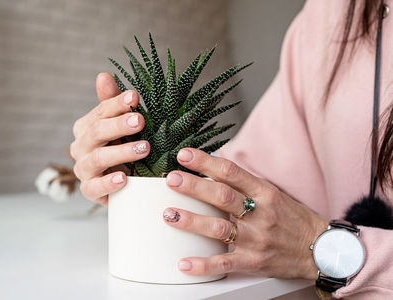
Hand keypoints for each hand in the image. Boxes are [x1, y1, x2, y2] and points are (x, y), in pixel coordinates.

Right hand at [70, 73, 149, 204]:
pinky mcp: (90, 191)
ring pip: (98, 158)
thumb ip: (112, 104)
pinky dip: (109, 183)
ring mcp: (83, 170)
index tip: (134, 97)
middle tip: (140, 121)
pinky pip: (95, 187)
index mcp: (86, 127)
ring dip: (121, 152)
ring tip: (144, 148)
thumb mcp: (121, 126)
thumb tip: (103, 75)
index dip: (116, 104)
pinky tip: (124, 178)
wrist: (123, 185)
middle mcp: (80, 147)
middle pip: (96, 132)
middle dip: (119, 125)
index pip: (100, 112)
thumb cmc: (121, 149)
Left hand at [162, 148, 327, 279]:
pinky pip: (225, 263)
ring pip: (220, 228)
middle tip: (171, 179)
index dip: (206, 161)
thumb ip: (246, 185)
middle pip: (222, 196)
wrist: (321, 251)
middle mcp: (261, 214)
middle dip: (194, 186)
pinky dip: (203, 265)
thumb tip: (213, 169)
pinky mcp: (254, 262)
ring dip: (192, 221)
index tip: (184, 155)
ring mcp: (257, 239)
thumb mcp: (274, 194)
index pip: (231, 172)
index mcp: (265, 193)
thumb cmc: (293, 219)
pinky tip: (184, 263)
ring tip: (169, 214)